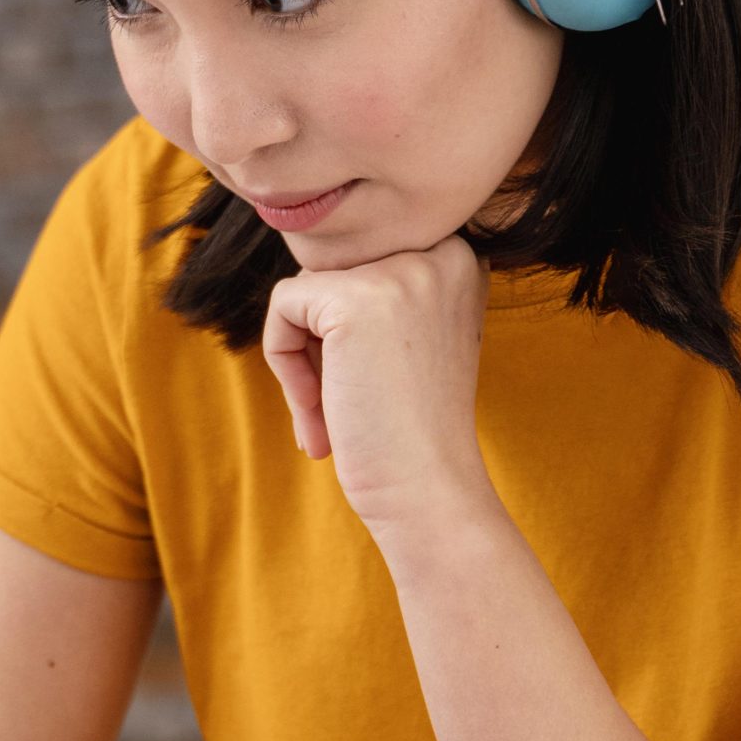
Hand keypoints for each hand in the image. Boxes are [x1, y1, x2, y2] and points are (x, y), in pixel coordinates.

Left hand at [261, 240, 493, 536]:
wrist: (428, 488)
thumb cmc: (409, 428)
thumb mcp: (409, 338)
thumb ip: (375, 291)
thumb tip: (304, 261)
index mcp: (458, 258)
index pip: (361, 263)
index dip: (346, 328)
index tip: (365, 382)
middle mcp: (440, 252)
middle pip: (332, 273)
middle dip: (320, 345)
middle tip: (337, 408)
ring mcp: (401, 271)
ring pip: (306, 291)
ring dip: (302, 360)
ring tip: (327, 421)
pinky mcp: (355, 298)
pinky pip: (283, 305)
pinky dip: (282, 359)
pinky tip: (317, 409)